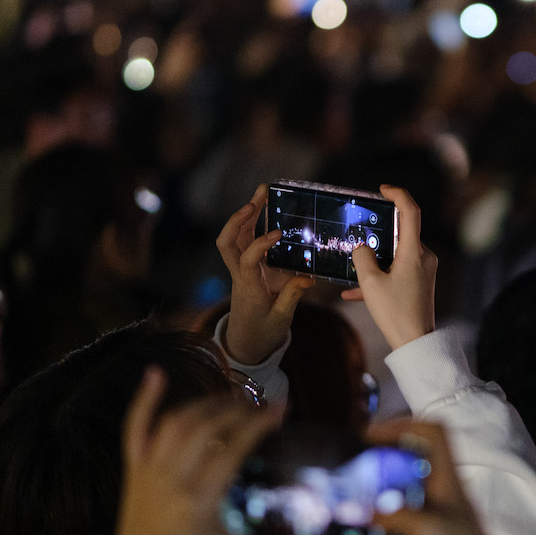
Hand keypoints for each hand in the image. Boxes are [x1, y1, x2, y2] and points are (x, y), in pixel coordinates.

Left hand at [110, 368, 308, 534]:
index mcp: (198, 503)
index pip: (232, 449)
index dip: (259, 423)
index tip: (282, 409)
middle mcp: (170, 481)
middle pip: (205, 428)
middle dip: (236, 409)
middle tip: (261, 406)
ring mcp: (148, 474)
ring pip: (175, 423)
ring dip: (205, 404)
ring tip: (231, 399)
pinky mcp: (132, 475)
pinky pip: (133, 431)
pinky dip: (142, 401)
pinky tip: (154, 374)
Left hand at [215, 185, 312, 364]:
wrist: (245, 342)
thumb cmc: (262, 332)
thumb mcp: (281, 320)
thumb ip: (292, 297)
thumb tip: (308, 277)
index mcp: (248, 287)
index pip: (246, 260)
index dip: (259, 245)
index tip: (278, 233)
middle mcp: (240, 274)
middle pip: (228, 242)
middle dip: (239, 218)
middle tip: (259, 198)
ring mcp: (241, 268)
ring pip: (235, 236)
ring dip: (247, 214)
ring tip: (263, 192)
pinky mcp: (248, 266)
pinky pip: (246, 241)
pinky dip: (254, 223)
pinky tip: (268, 209)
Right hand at [341, 186, 436, 350]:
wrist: (415, 344)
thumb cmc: (395, 313)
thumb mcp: (370, 283)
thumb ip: (362, 258)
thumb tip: (362, 248)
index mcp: (415, 252)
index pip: (411, 211)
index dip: (398, 195)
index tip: (383, 190)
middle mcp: (424, 257)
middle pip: (400, 234)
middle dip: (378, 237)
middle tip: (359, 240)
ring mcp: (424, 270)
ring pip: (396, 255)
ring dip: (374, 262)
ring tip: (354, 274)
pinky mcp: (420, 283)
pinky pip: (397, 272)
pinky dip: (379, 277)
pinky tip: (354, 293)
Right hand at [353, 420, 534, 534]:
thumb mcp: (427, 528)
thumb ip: (393, 512)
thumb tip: (361, 509)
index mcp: (449, 483)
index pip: (433, 434)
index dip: (403, 427)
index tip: (368, 437)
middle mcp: (444, 499)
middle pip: (412, 469)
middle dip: (379, 470)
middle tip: (349, 477)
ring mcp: (438, 528)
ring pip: (401, 508)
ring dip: (374, 512)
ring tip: (344, 518)